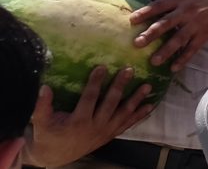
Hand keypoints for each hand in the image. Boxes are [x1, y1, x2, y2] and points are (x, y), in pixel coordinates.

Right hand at [27, 65, 153, 166]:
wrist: (55, 157)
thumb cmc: (48, 136)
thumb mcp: (41, 122)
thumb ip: (42, 105)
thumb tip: (44, 87)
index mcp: (78, 121)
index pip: (90, 98)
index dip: (96, 82)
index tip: (102, 67)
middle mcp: (95, 126)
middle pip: (111, 103)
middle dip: (120, 86)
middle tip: (129, 70)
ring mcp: (105, 132)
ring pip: (123, 114)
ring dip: (136, 99)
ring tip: (147, 86)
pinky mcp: (110, 135)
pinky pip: (127, 125)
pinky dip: (138, 116)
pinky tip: (149, 106)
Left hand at [129, 0, 207, 67]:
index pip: (159, 6)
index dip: (145, 12)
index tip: (131, 20)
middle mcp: (186, 11)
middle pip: (166, 23)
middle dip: (151, 33)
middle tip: (137, 43)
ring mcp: (196, 24)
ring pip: (179, 38)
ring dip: (166, 50)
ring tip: (154, 61)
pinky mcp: (205, 34)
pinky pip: (193, 48)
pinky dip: (183, 59)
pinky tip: (174, 68)